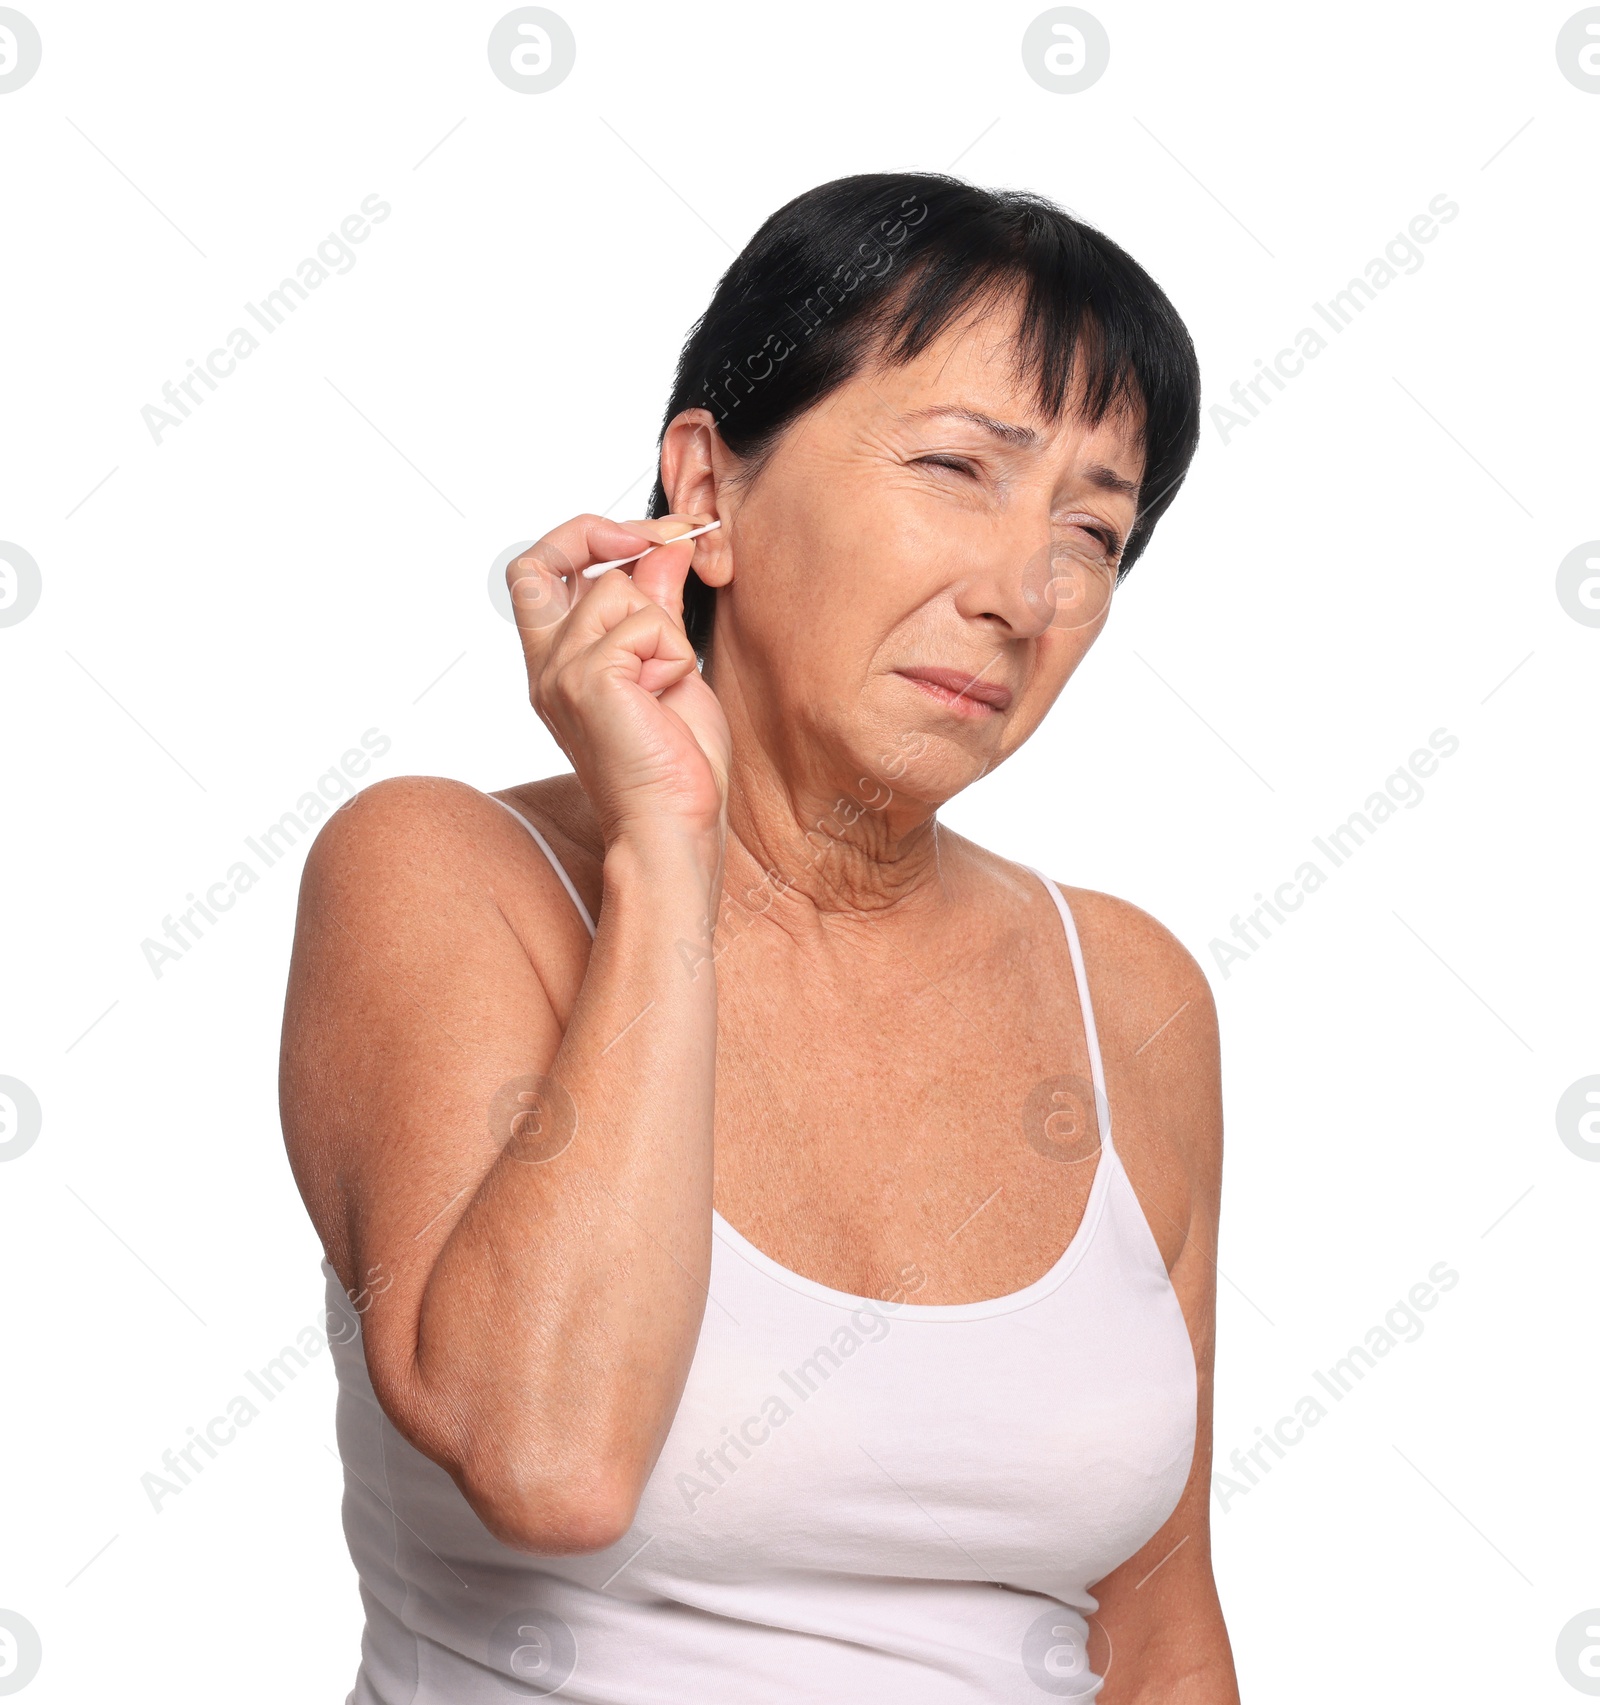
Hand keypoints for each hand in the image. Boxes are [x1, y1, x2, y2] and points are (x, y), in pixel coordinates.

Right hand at [509, 513, 730, 849]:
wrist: (674, 828)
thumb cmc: (675, 768)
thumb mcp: (671, 666)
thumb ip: (658, 606)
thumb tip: (666, 548)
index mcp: (556, 664)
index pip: (537, 572)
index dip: (583, 538)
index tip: (644, 538)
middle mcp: (546, 666)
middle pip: (542, 560)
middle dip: (606, 534)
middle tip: (666, 542)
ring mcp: (560, 673)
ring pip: (619, 589)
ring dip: (664, 628)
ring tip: (667, 686)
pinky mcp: (588, 680)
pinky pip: (647, 623)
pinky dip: (675, 654)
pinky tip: (668, 697)